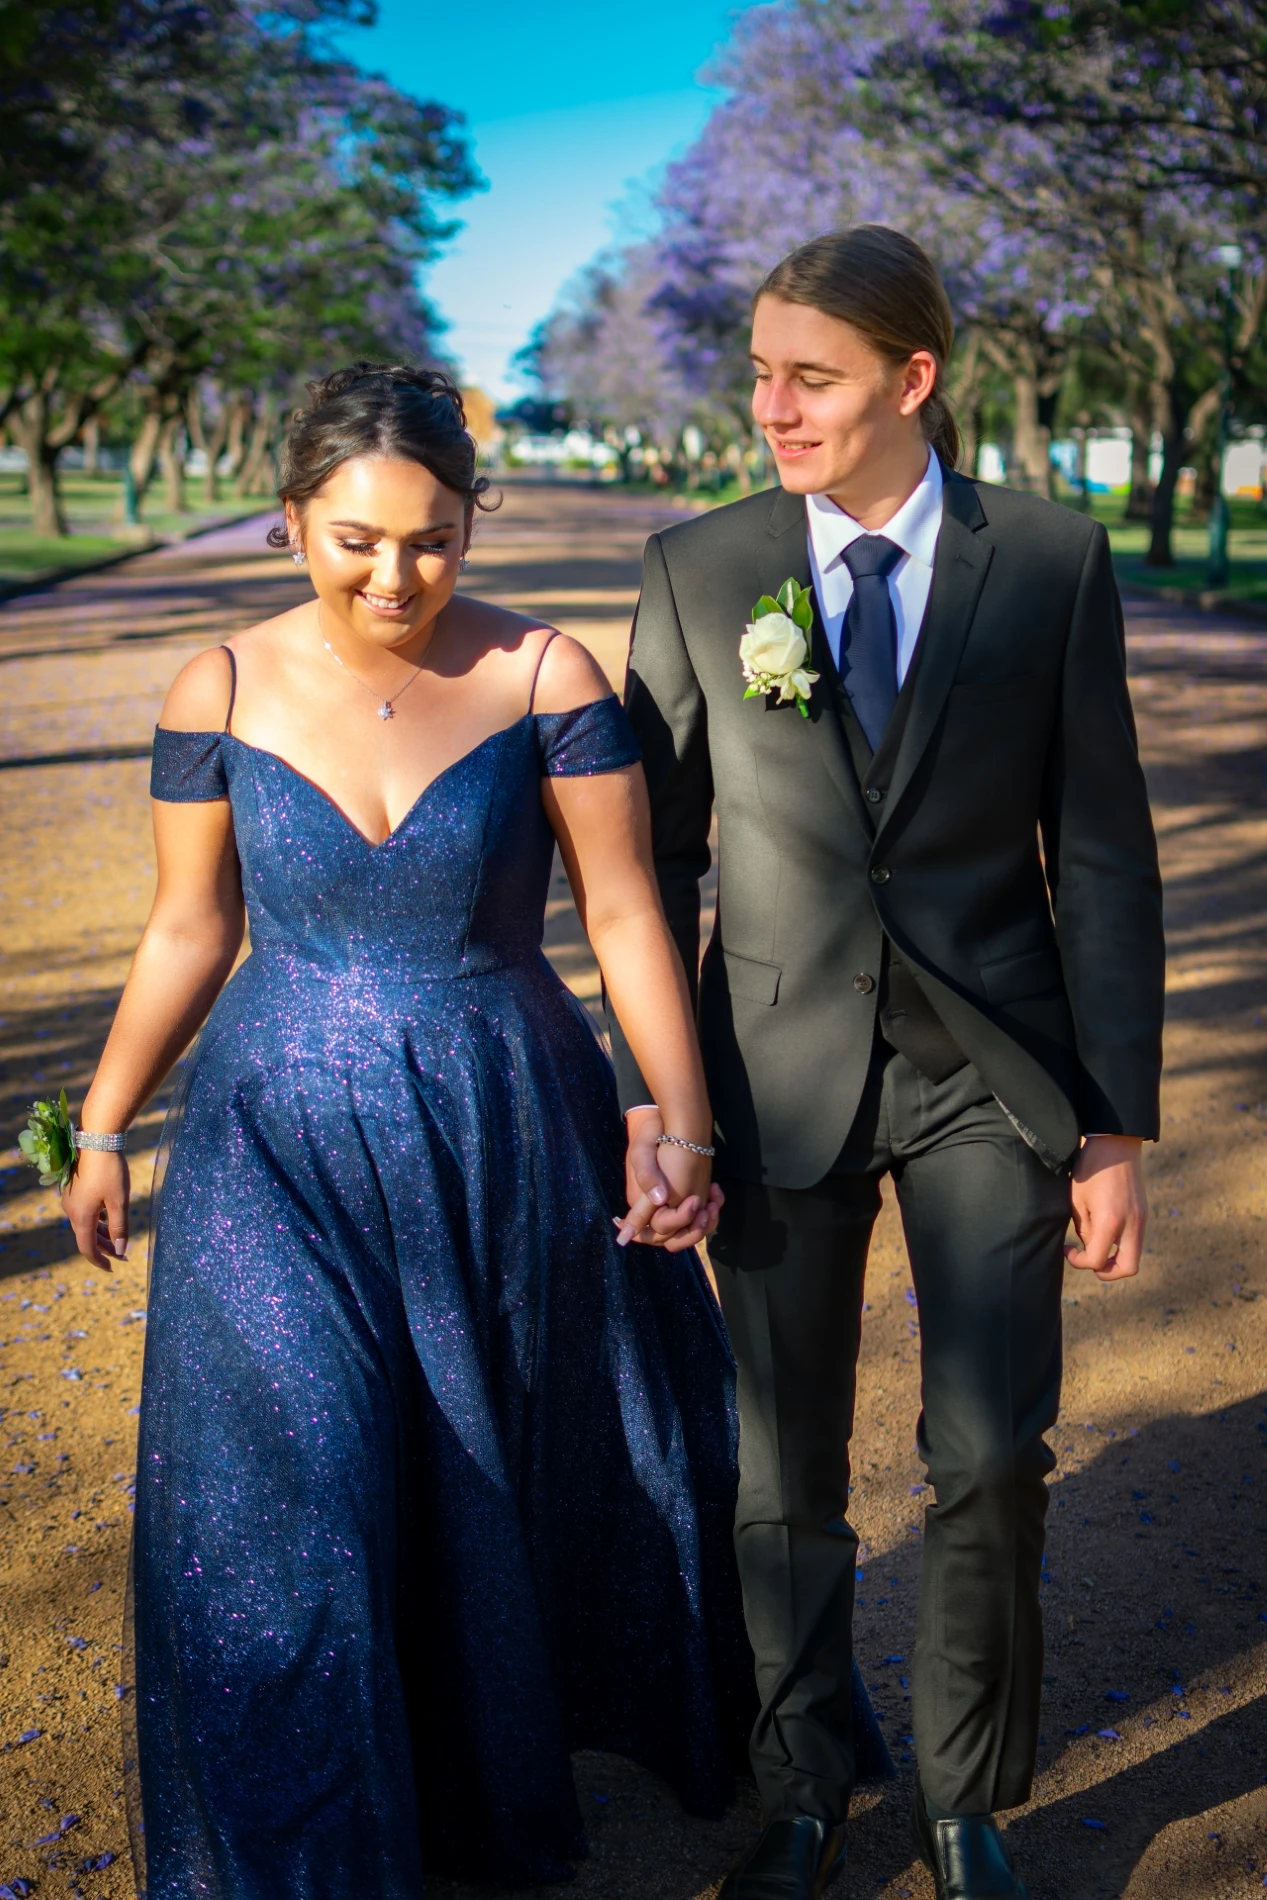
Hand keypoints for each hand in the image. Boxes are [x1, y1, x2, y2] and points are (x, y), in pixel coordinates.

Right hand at [63, 1150, 129, 1272]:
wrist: (97, 1140)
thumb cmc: (110, 1171)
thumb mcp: (119, 1202)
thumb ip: (119, 1228)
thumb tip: (119, 1250)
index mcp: (81, 1217)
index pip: (87, 1248)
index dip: (100, 1261)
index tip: (112, 1268)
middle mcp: (71, 1211)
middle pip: (87, 1237)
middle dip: (105, 1248)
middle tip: (123, 1256)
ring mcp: (71, 1200)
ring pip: (86, 1224)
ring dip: (102, 1234)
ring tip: (119, 1240)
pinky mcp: (74, 1190)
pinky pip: (85, 1212)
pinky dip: (97, 1220)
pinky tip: (109, 1219)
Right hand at [618, 1106, 723, 1251]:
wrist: (664, 1120)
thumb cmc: (649, 1135)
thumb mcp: (642, 1152)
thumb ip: (647, 1177)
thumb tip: (660, 1200)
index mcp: (641, 1203)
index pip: (654, 1231)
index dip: (674, 1225)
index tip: (693, 1206)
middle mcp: (656, 1210)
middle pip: (672, 1240)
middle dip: (691, 1231)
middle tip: (705, 1210)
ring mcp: (673, 1206)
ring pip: (688, 1232)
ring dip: (704, 1224)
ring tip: (713, 1203)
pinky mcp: (687, 1198)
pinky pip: (698, 1218)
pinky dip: (710, 1212)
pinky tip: (715, 1192)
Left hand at [1066, 1135, 1146, 1281]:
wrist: (1116, 1142)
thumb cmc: (1091, 1167)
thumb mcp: (1077, 1199)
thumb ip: (1083, 1228)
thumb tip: (1089, 1246)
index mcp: (1110, 1221)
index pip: (1097, 1261)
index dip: (1079, 1262)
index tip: (1068, 1250)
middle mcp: (1131, 1224)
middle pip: (1127, 1268)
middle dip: (1106, 1272)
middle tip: (1089, 1261)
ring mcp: (1141, 1219)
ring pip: (1134, 1256)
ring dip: (1115, 1259)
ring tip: (1094, 1245)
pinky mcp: (1143, 1213)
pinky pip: (1135, 1240)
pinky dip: (1120, 1244)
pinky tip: (1104, 1231)